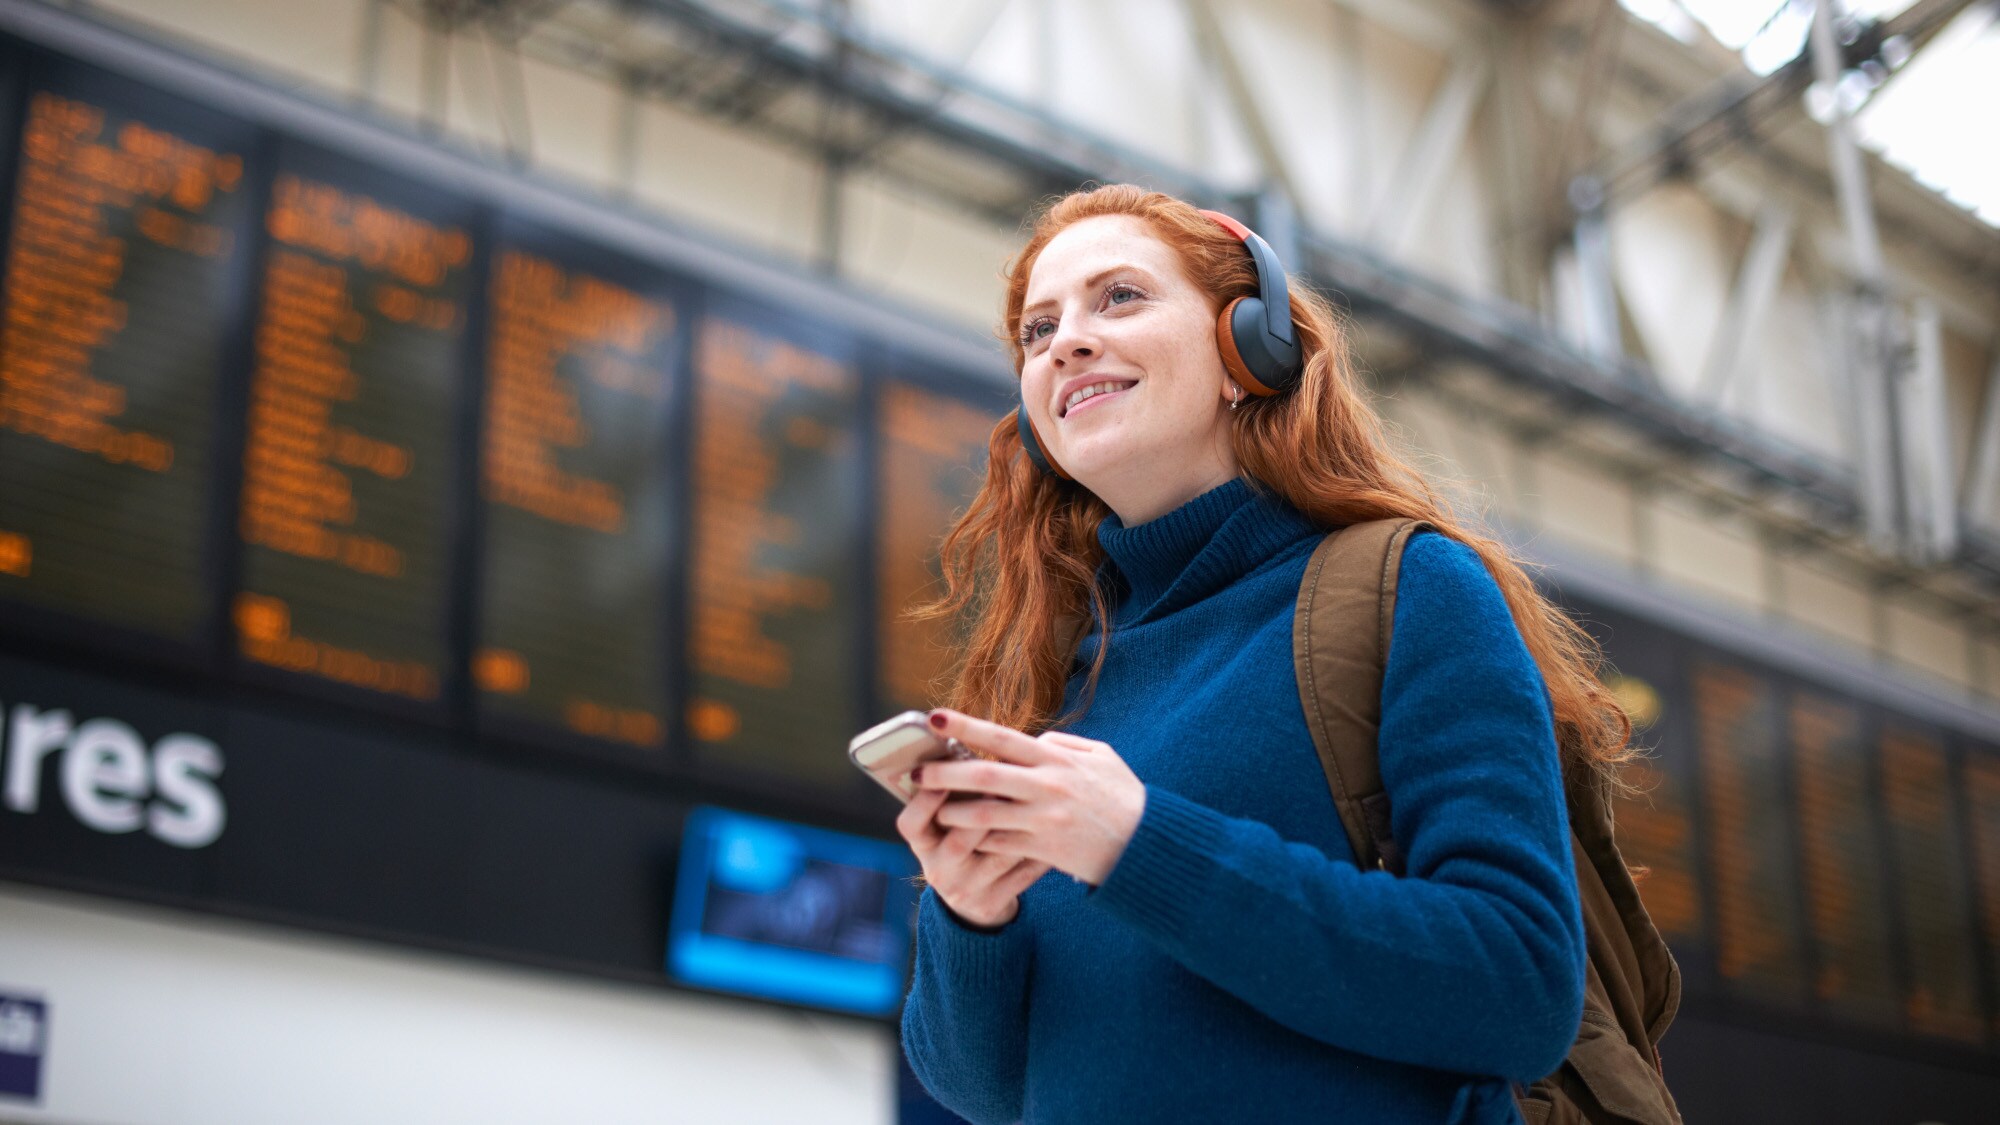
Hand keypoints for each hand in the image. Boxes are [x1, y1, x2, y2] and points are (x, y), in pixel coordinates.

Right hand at [896, 784, 1049, 928]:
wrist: (976, 897)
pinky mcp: (992, 903)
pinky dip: (1042, 850)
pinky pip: (1023, 873)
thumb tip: (963, 742)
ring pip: (1000, 854)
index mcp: (923, 845)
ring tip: (1042, 802)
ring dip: (1023, 826)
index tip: (950, 772)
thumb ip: (953, 793)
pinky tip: (1056, 832)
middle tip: (1007, 785)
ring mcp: (966, 890)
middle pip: (959, 840)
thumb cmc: (964, 841)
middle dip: (985, 811)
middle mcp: (939, 870)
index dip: (926, 800)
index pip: (911, 824)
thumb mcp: (946, 825)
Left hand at [916, 708, 1146, 886]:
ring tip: (935, 809)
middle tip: (915, 772)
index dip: (965, 727)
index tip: (934, 718)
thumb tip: (1032, 739)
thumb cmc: (1123, 797)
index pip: (1002, 737)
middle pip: (983, 776)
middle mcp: (1046, 787)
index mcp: (1057, 760)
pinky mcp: (1042, 850)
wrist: (1144, 845)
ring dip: (952, 812)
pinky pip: (998, 844)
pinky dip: (978, 840)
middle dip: (943, 772)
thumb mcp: (1101, 758)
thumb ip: (1064, 745)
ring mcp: (1042, 820)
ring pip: (983, 815)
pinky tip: (963, 837)